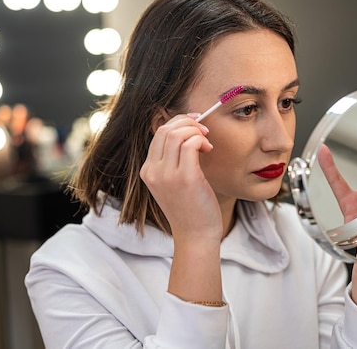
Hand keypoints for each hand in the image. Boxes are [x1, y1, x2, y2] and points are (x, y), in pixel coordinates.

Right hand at [140, 114, 222, 242]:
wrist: (195, 235)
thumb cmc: (190, 208)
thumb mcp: (172, 183)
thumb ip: (172, 161)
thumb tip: (187, 132)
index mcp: (147, 171)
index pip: (158, 133)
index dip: (178, 123)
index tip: (194, 124)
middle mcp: (153, 171)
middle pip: (166, 129)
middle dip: (188, 122)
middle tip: (203, 130)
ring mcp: (167, 175)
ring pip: (177, 133)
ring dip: (196, 131)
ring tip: (206, 142)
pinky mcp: (185, 178)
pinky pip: (190, 144)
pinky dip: (201, 140)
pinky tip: (208, 149)